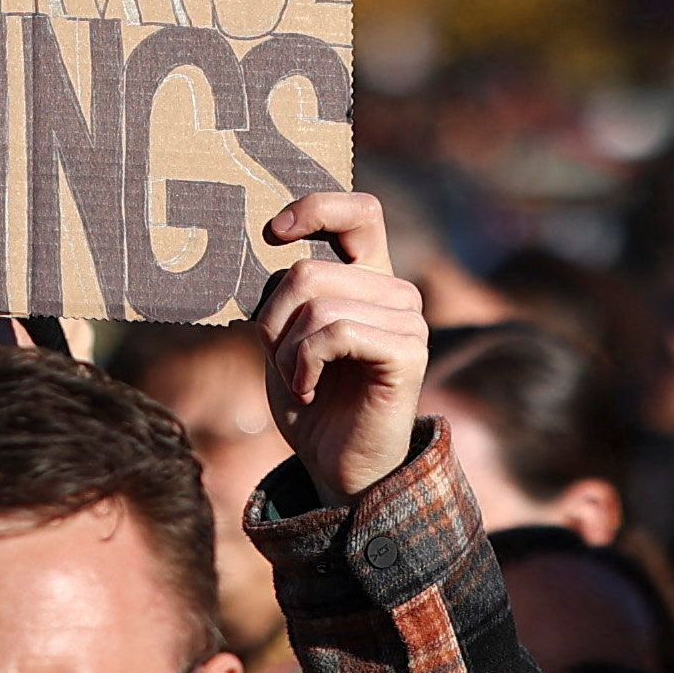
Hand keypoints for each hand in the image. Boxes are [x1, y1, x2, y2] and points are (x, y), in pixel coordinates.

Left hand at [253, 192, 429, 502]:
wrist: (336, 464)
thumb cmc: (310, 399)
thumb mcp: (283, 338)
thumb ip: (283, 294)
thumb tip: (266, 248)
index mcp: (368, 277)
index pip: (359, 212)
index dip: (317, 208)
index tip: (275, 231)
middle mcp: (394, 290)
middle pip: (309, 269)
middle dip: (274, 319)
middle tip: (278, 359)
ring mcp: (407, 319)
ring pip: (318, 304)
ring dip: (288, 351)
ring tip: (297, 380)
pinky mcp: (408, 350)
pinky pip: (336, 333)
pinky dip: (305, 364)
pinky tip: (308, 388)